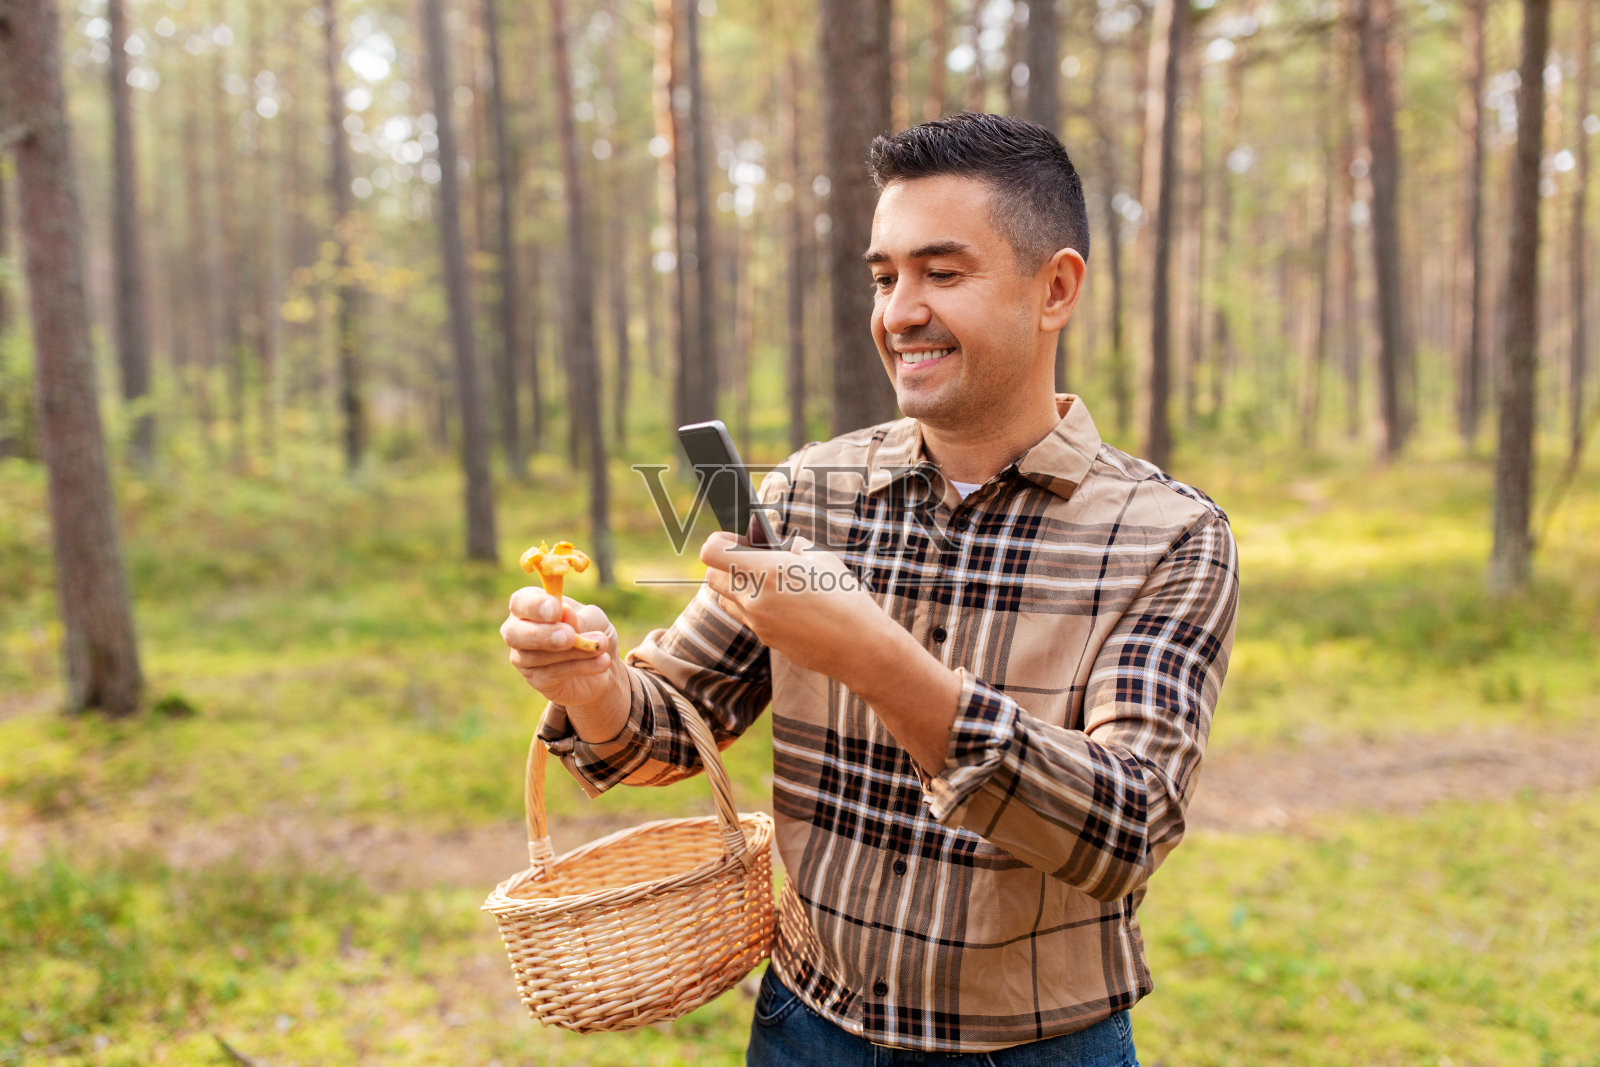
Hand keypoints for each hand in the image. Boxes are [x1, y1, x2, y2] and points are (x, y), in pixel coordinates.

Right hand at [501, 588, 626, 712]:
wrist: (603, 663)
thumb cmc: (592, 630)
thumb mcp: (594, 618)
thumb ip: (580, 617)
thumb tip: (565, 613)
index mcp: (530, 605)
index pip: (520, 602)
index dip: (535, 606)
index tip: (557, 609)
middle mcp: (519, 630)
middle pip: (514, 633)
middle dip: (541, 634)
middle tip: (570, 636)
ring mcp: (524, 658)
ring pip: (535, 656)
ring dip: (572, 652)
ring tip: (599, 647)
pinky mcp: (536, 680)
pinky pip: (552, 674)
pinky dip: (579, 667)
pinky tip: (602, 662)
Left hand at [699, 532, 886, 680]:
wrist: (860, 648)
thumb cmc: (846, 599)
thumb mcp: (822, 559)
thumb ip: (794, 548)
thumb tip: (781, 545)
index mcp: (767, 570)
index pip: (712, 552)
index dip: (720, 541)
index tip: (736, 539)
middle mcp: (754, 598)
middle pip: (711, 576)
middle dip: (723, 563)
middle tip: (749, 557)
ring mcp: (757, 623)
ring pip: (724, 599)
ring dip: (734, 587)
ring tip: (763, 581)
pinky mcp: (765, 639)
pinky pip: (745, 618)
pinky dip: (751, 606)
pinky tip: (779, 603)